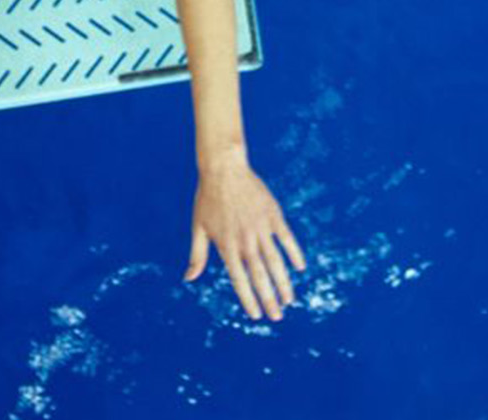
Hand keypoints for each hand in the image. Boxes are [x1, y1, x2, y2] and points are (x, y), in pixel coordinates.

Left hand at [188, 159, 307, 319]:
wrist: (224, 169)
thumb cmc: (207, 199)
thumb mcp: (198, 228)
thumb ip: (196, 256)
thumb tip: (188, 279)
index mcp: (227, 247)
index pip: (240, 280)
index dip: (249, 299)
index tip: (256, 316)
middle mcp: (246, 241)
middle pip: (261, 276)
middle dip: (269, 299)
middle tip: (277, 317)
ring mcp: (262, 228)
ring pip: (276, 262)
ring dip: (284, 283)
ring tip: (289, 300)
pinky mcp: (273, 215)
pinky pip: (287, 239)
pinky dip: (294, 254)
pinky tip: (299, 268)